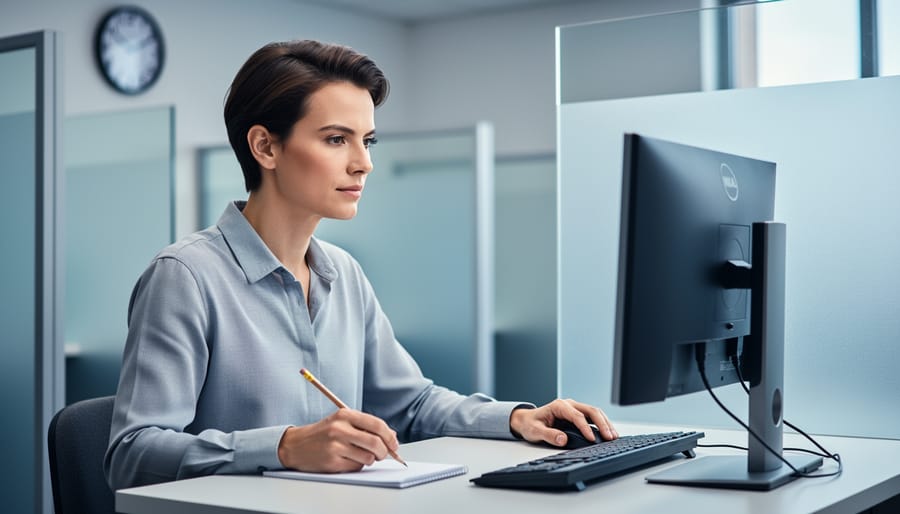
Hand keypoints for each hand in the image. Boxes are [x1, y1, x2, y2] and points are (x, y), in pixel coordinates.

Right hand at [277, 409, 399, 472]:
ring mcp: (335, 446)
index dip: (389, 436)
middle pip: (375, 442)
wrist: (296, 445)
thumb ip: (366, 426)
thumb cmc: (324, 433)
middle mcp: (340, 429)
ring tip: (359, 455)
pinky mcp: (332, 461)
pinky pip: (356, 467)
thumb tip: (392, 437)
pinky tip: (347, 460)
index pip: (377, 425)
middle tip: (382, 454)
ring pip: (368, 457)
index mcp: (345, 415)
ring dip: (369, 459)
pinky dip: (357, 465)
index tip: (394, 444)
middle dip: (384, 451)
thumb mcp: (343, 422)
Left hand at [509, 398, 618, 446]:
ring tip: (613, 436)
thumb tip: (563, 439)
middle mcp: (569, 405)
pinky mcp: (579, 415)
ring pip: (595, 413)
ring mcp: (575, 409)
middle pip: (591, 411)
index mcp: (559, 406)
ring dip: (606, 424)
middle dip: (602, 424)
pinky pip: (594, 418)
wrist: (527, 420)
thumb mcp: (535, 431)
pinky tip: (609, 433)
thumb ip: (548, 435)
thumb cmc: (531, 424)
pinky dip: (603, 425)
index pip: (577, 416)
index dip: (586, 428)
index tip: (592, 439)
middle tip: (610, 437)